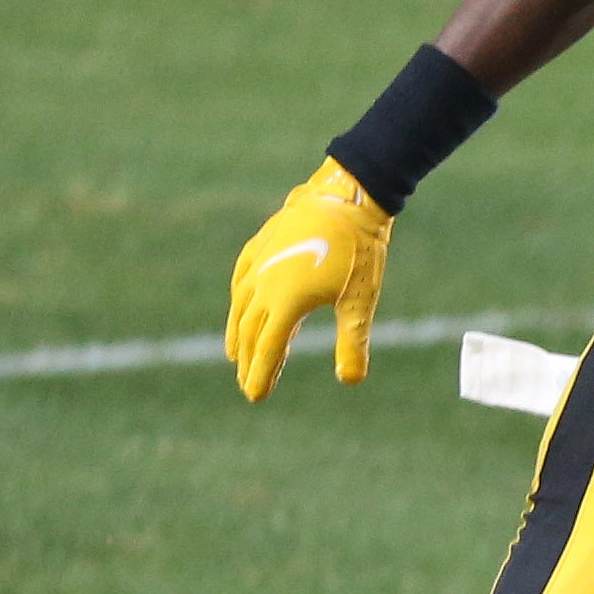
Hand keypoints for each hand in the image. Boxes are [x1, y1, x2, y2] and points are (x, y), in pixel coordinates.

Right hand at [226, 159, 393, 401]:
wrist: (346, 198)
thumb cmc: (358, 252)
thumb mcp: (359, 302)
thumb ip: (352, 341)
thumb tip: (350, 381)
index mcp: (287, 302)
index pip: (267, 348)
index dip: (260, 373)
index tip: (255, 396)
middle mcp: (264, 284)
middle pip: (249, 331)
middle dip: (247, 360)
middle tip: (246, 383)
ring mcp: (259, 263)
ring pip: (240, 306)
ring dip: (237, 333)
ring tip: (234, 354)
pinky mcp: (260, 245)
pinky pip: (241, 279)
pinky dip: (238, 299)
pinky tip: (239, 305)